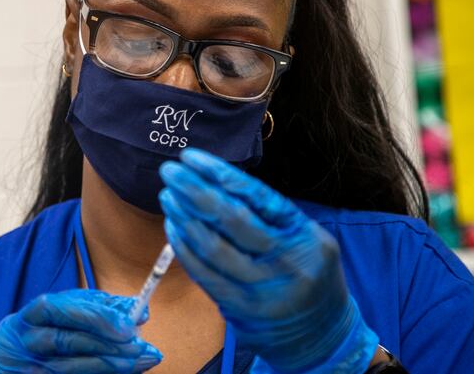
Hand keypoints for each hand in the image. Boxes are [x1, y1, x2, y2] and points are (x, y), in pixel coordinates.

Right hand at [0, 289, 161, 372]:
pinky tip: (123, 371)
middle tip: (140, 346)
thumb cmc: (48, 329)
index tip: (129, 324)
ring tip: (139, 361)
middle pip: (66, 340)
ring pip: (69, 366)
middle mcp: (27, 339)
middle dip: (107, 343)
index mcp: (35, 313)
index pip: (63, 309)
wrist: (10, 357)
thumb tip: (139, 310)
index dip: (97, 316)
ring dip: (109, 364)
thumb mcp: (70, 311)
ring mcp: (29, 366)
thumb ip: (101, 308)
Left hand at [158, 148, 377, 373]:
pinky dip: (184, 248)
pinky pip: (204, 274)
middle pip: (231, 219)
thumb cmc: (312, 276)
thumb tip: (220, 182)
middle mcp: (283, 262)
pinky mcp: (240, 310)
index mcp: (302, 235)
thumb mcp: (309, 238)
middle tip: (171, 171)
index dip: (221, 174)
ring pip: (212, 247)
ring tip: (168, 195)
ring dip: (184, 217)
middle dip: (195, 191)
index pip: (257, 196)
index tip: (192, 157)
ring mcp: (261, 289)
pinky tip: (174, 227)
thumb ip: (271, 215)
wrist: (325, 338)